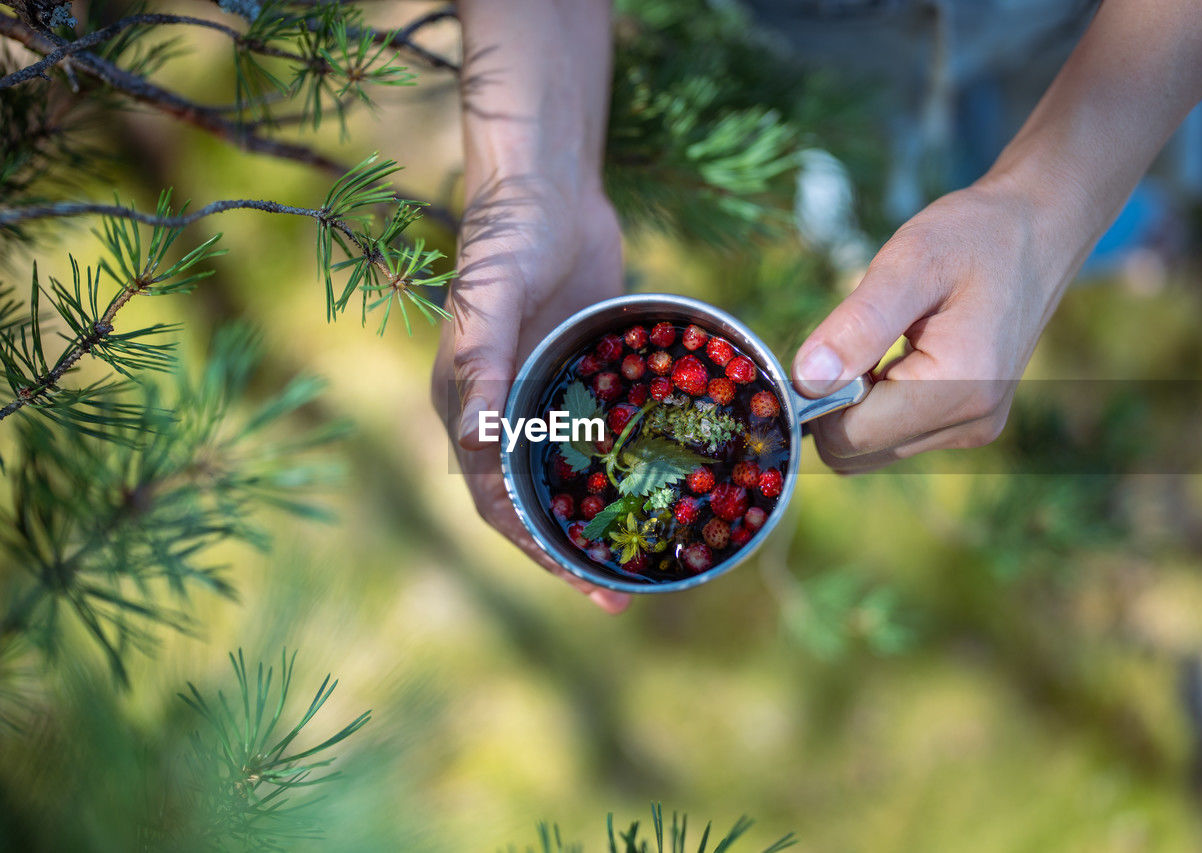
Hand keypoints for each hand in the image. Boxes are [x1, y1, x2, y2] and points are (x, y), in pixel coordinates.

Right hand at [431, 177, 631, 612]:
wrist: (547, 187)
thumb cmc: (507, 238)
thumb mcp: (491, 299)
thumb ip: (482, 365)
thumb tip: (472, 441)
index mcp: (466, 407)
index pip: (497, 501)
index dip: (535, 549)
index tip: (582, 584)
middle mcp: (503, 411)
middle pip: (534, 502)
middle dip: (572, 551)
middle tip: (623, 591)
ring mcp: (543, 395)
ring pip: (569, 475)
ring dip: (599, 515)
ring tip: (645, 553)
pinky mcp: (579, 374)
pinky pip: (598, 433)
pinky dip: (622, 464)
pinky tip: (662, 483)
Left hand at [792, 177, 1079, 472]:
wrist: (1040, 229)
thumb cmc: (974, 235)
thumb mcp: (909, 260)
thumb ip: (857, 324)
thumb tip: (806, 380)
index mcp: (961, 386)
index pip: (850, 436)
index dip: (815, 400)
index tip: (823, 347)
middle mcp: (971, 423)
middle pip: (857, 452)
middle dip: (832, 405)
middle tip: (847, 341)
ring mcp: (972, 429)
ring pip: (870, 450)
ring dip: (853, 406)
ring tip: (875, 344)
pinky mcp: (968, 424)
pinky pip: (894, 436)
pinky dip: (876, 405)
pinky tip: (890, 357)